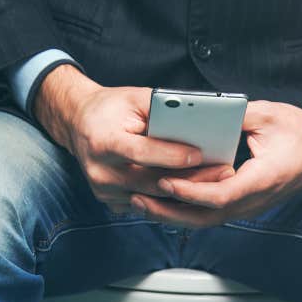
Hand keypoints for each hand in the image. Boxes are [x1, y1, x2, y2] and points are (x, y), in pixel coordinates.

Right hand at [33, 64, 232, 212]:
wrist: (79, 124)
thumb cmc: (112, 108)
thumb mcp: (133, 98)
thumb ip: (161, 108)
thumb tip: (194, 120)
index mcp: (103, 142)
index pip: (141, 152)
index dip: (171, 155)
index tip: (199, 154)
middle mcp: (100, 171)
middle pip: (152, 181)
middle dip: (190, 177)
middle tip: (223, 172)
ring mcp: (104, 191)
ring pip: (154, 197)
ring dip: (187, 192)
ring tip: (216, 182)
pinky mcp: (111, 202)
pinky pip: (148, 204)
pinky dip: (171, 198)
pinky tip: (195, 192)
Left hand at [130, 100, 301, 226]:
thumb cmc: (301, 131)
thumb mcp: (267, 115)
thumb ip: (233, 116)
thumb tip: (199, 114)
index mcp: (262, 179)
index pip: (220, 195)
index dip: (190, 192)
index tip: (165, 182)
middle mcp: (255, 200)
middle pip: (206, 218)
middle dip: (169, 212)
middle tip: (139, 201)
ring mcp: (250, 207)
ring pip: (206, 221)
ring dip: (173, 215)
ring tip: (143, 204)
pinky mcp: (245, 206)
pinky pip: (212, 214)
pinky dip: (186, 211)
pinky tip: (164, 203)